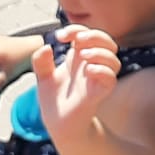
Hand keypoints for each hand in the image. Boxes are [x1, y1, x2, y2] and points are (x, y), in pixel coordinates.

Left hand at [33, 26, 119, 142]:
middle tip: (78, 41)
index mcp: (78, 58)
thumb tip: (46, 47)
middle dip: (95, 36)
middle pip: (107, 42)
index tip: (60, 36)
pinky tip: (87, 71)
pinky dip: (102, 70)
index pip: (86, 35)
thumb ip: (41, 62)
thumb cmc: (53, 100)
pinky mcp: (100, 93)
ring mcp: (97, 79)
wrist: (58, 125)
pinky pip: (111, 78)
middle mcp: (91, 66)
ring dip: (100, 52)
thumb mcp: (43, 77)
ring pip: (114, 59)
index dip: (76, 30)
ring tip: (84, 56)